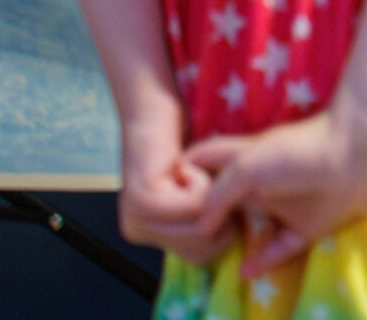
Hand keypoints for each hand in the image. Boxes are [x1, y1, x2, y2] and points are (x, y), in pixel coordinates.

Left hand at [117, 97, 229, 263]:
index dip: (222, 225)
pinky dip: (201, 182)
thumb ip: (206, 219)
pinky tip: (185, 166)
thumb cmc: (187, 148)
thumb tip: (231, 241)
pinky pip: (194, 205)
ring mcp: (135, 219)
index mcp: (149, 235)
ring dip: (211, 195)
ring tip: (196, 173)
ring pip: (200, 228)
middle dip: (220, 212)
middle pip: (203, 248)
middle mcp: (136, 232)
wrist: (152, 112)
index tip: (213, 193)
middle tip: (206, 181)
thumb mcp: (201, 192)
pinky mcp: (142, 201)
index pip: (202, 255)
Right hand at [187, 106, 366, 271]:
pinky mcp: (306, 226)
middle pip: (226, 203)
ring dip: (235, 242)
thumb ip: (218, 194)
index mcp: (243, 161)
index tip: (160, 194)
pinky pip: (281, 249)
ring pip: (252, 229)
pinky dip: (265, 260)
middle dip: (206, 218)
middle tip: (179, 239)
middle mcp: (260, 184)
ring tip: (208, 258)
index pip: (205, 164)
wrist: (352, 154)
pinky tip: (247, 271)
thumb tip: (201, 224)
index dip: (184, 175)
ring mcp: (283, 205)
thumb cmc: (295, 151)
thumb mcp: (246, 166)